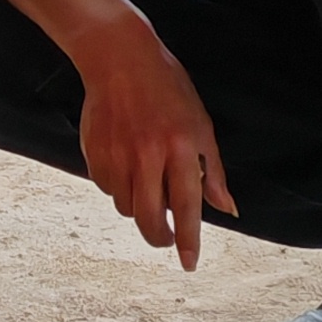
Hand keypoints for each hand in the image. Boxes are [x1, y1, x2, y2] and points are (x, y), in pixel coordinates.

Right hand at [74, 12, 234, 264]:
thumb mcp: (200, 124)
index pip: (188, 206)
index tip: (189, 263)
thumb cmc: (167, 88)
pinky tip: (126, 167)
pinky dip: (118, 189)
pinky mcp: (94, 153)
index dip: (189, 240)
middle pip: (151, 219)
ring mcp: (117, 155)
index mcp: (180, 147)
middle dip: (161, 237)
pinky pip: (107, 189)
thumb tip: (227, 208)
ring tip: (147, 185)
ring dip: (139, 208)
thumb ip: (213, 171)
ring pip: (127, 208)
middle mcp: (148, 155)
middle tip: (167, 237)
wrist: (118, 58)